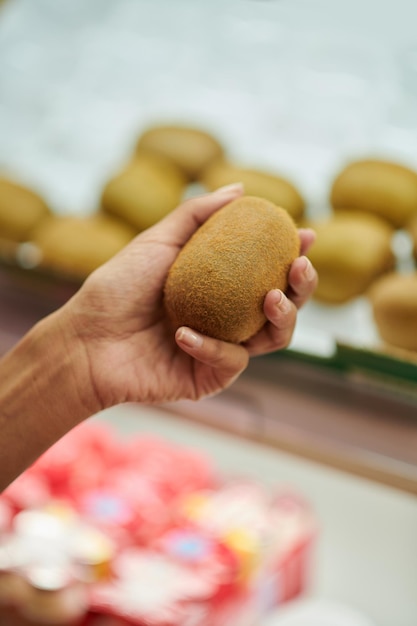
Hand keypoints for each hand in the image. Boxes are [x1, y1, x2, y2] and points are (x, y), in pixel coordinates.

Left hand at [64, 186, 317, 408]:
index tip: (305, 235)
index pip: (266, 270)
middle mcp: (224, 317)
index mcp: (217, 286)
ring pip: (273, 339)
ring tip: (270, 297)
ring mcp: (219, 348)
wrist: (85, 339)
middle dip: (302, 289)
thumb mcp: (157, 241)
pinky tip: (183, 334)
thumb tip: (241, 189)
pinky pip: (230, 362)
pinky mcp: (207, 378)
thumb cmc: (116, 288)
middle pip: (282, 307)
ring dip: (282, 318)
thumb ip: (197, 215)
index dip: (291, 254)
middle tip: (298, 267)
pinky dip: (212, 346)